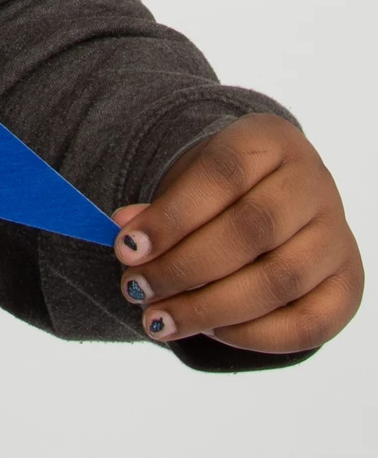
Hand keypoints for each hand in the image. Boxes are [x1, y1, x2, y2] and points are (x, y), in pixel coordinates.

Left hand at [113, 113, 362, 352]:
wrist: (278, 197)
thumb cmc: (223, 189)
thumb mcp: (189, 179)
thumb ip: (160, 206)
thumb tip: (125, 230)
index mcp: (271, 141)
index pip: (221, 175)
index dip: (172, 216)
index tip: (125, 248)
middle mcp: (314, 185)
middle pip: (250, 231)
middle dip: (184, 267)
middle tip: (136, 290)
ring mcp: (338, 237)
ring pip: (278, 282)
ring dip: (210, 307)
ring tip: (160, 319)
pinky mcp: (349, 286)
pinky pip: (308, 324)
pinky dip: (254, 334)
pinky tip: (209, 330)